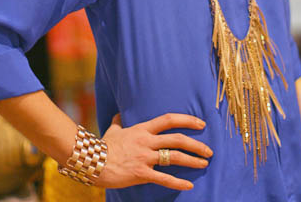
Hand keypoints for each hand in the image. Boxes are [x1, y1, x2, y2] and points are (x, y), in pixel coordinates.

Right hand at [97, 112, 211, 190]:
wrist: (91, 161)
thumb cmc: (102, 145)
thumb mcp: (113, 129)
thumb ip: (119, 121)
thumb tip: (119, 114)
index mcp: (143, 129)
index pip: (169, 120)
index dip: (187, 120)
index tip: (201, 123)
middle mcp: (146, 141)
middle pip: (177, 139)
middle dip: (196, 144)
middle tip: (209, 150)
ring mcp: (145, 157)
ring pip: (174, 157)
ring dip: (192, 160)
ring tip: (204, 163)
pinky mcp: (141, 173)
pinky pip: (163, 178)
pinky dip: (178, 182)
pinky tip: (189, 185)